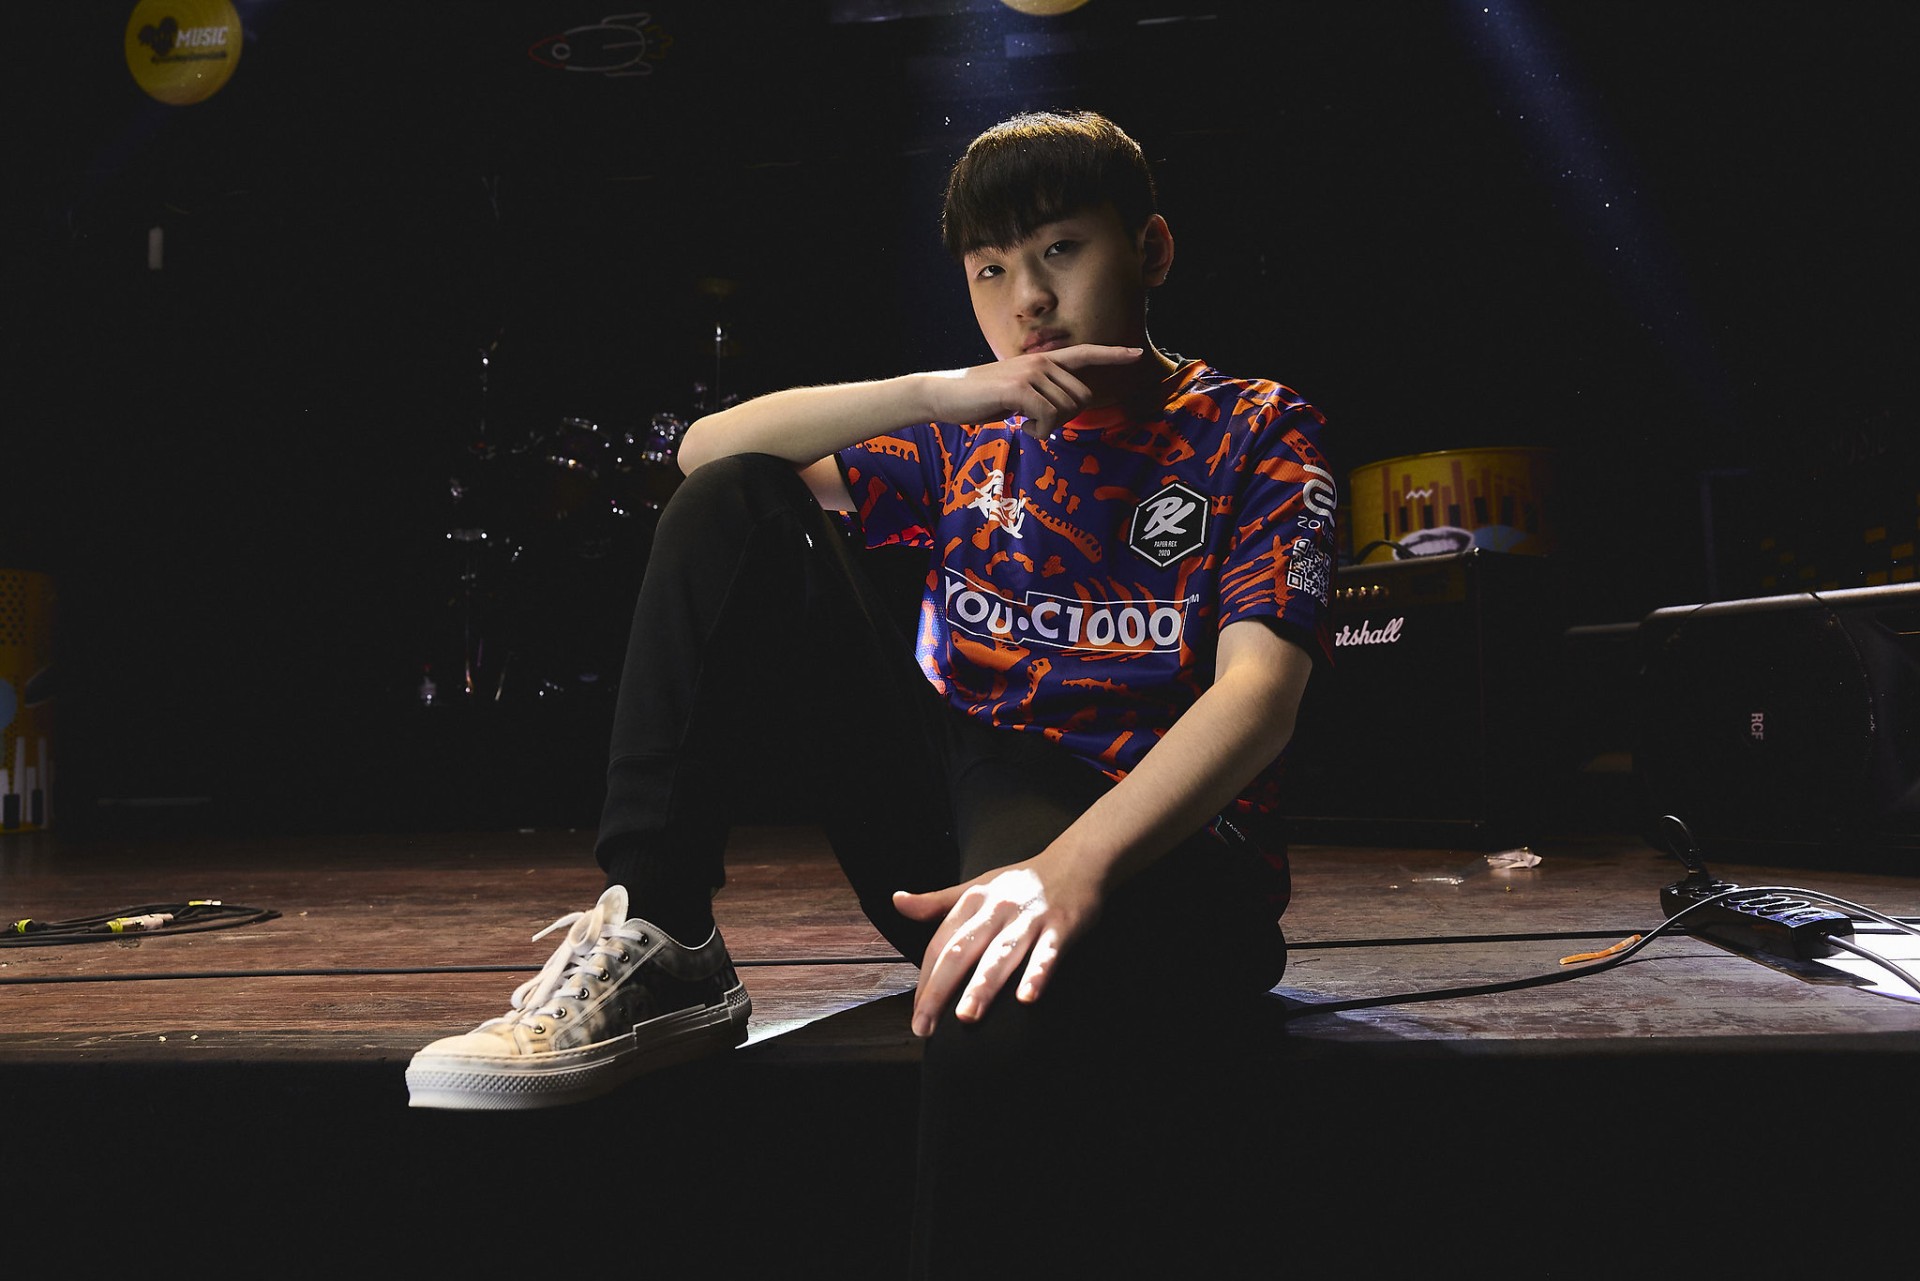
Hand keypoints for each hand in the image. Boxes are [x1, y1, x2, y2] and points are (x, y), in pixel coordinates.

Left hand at [891, 854, 1103, 1036]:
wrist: (1076, 862)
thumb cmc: (1021, 884)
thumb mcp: (977, 887)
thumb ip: (937, 902)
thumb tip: (897, 901)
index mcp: (973, 902)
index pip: (940, 944)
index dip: (925, 979)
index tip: (917, 1013)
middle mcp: (997, 909)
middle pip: (961, 951)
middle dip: (940, 990)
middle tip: (924, 1026)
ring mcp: (1029, 918)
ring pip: (1001, 954)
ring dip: (982, 985)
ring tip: (966, 1017)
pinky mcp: (1062, 926)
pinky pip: (1048, 953)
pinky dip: (1037, 974)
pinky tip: (1026, 999)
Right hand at [926, 345, 1143, 440]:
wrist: (946, 394)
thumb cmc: (981, 398)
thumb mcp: (1018, 393)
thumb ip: (1043, 394)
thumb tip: (1061, 412)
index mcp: (1043, 361)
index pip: (1084, 354)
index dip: (1111, 355)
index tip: (1135, 354)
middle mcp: (1042, 361)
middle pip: (1082, 398)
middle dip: (1065, 419)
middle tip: (1037, 422)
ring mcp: (1032, 373)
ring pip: (1067, 410)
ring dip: (1047, 427)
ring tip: (1023, 420)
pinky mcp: (1021, 388)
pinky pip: (1049, 418)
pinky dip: (1038, 431)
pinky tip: (1020, 426)